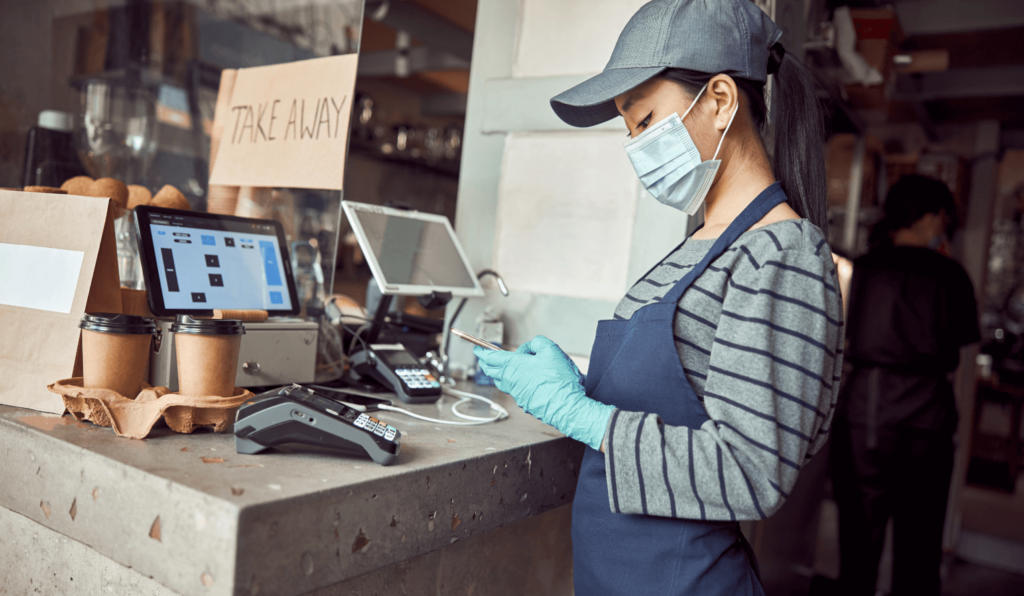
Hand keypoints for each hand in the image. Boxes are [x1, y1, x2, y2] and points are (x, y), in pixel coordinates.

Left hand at [474, 336, 612, 450]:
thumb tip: (530, 348)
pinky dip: (516, 384)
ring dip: (501, 374)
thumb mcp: (551, 350)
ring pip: (503, 382)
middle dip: (487, 364)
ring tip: (505, 369)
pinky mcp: (526, 404)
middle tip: (486, 359)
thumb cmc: (559, 380)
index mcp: (513, 366)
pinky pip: (516, 391)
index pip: (490, 358)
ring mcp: (517, 395)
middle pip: (492, 372)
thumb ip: (537, 343)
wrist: (566, 407)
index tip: (477, 349)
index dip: (482, 352)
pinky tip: (526, 381)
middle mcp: (511, 381)